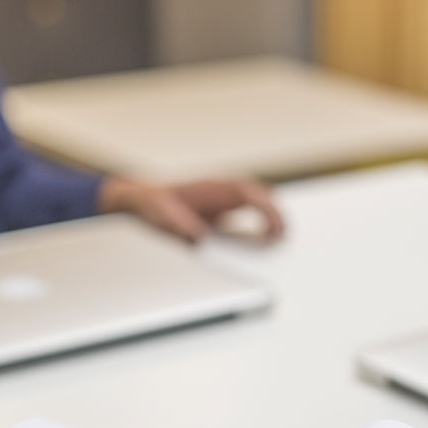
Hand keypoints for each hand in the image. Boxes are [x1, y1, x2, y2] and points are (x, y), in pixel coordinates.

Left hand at [99, 178, 284, 242]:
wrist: (143, 199)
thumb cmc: (154, 204)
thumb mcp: (163, 216)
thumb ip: (181, 226)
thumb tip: (199, 239)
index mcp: (212, 188)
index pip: (248, 194)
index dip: (265, 210)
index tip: (274, 228)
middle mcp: (222, 190)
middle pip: (261, 194)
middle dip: (276, 214)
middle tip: (284, 236)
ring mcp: (225, 198)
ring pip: (259, 200)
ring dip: (272, 216)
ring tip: (279, 238)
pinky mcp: (223, 209)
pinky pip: (250, 210)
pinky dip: (262, 221)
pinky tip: (265, 238)